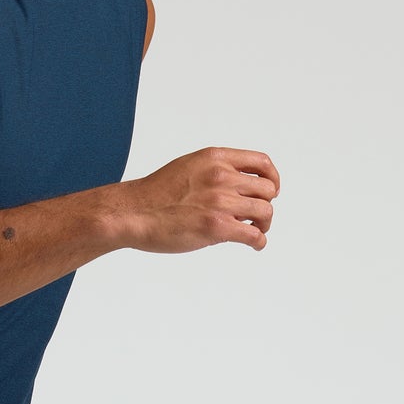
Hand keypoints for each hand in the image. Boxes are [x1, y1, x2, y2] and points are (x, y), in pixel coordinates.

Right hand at [126, 147, 279, 252]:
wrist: (132, 213)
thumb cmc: (154, 195)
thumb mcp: (188, 167)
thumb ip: (214, 171)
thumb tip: (236, 188)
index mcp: (215, 159)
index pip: (261, 162)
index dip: (272, 178)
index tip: (270, 190)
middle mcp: (221, 176)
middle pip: (267, 189)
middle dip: (265, 204)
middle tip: (257, 217)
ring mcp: (220, 202)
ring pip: (265, 212)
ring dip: (264, 224)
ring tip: (255, 231)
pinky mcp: (217, 227)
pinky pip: (254, 234)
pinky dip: (259, 241)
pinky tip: (255, 245)